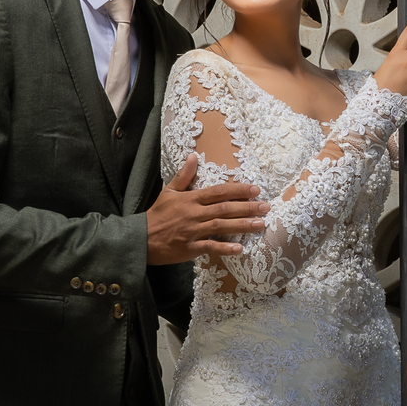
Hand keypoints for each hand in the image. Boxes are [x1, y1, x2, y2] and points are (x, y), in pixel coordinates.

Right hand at [145, 153, 269, 264]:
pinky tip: (240, 249)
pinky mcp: (190, 248)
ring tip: (260, 224)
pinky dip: (224, 248)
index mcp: (190, 199)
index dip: (238, 189)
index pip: (218, 192)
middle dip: (247, 207)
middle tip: (266, 206)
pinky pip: (210, 247)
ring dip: (242, 225)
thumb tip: (193, 156)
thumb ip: (184, 175)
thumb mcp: (169, 191)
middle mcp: (194, 214)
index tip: (255, 189)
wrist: (140, 238)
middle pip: (224, 208)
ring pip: (220, 226)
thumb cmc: (157, 214)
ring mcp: (192, 231)